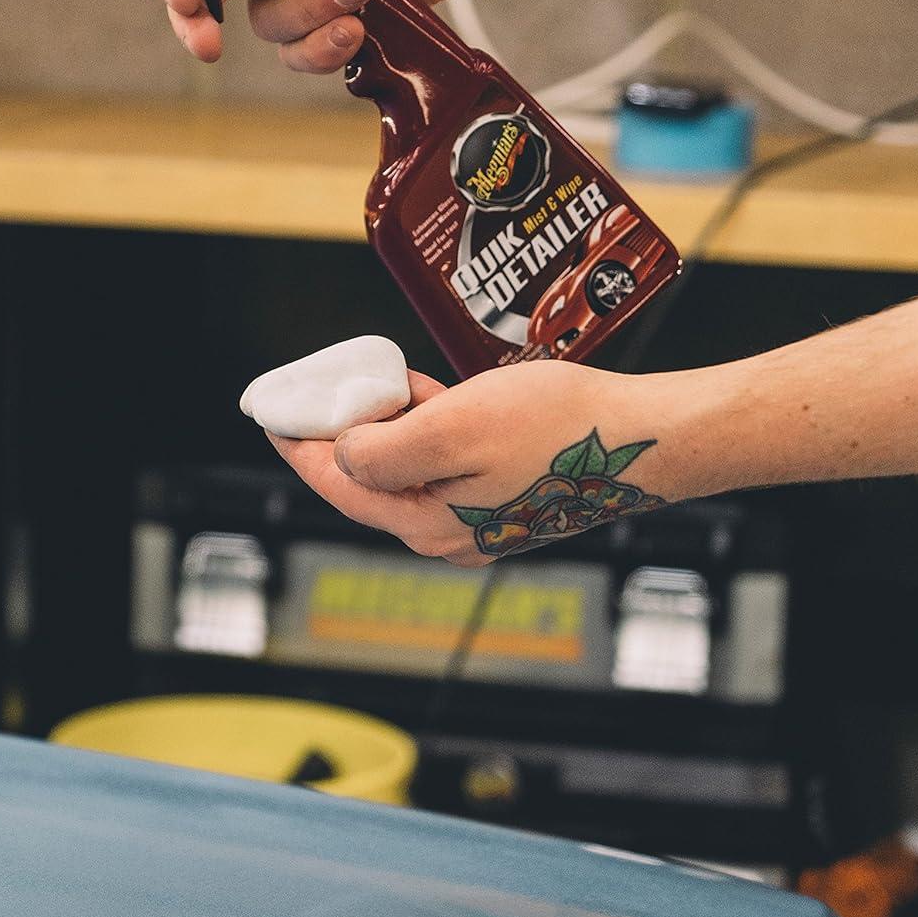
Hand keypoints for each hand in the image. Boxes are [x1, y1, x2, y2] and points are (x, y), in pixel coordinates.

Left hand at [268, 361, 676, 566]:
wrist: (647, 440)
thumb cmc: (558, 428)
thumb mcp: (453, 426)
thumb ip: (384, 449)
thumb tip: (341, 454)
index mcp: (425, 522)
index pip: (336, 483)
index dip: (296, 445)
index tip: (270, 414)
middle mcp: (446, 533)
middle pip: (368, 479)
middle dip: (344, 431)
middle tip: (329, 387)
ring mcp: (477, 521)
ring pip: (406, 467)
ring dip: (391, 424)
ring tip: (388, 383)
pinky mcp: (502, 500)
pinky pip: (442, 464)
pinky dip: (427, 427)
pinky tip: (434, 396)